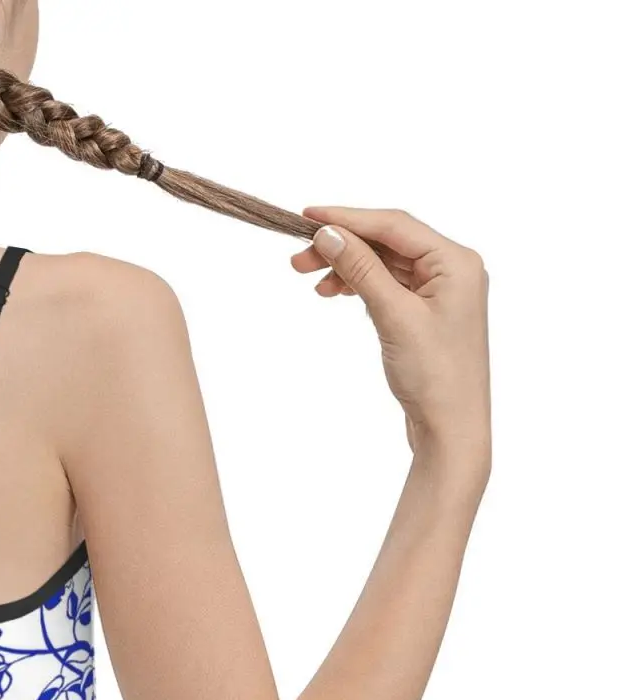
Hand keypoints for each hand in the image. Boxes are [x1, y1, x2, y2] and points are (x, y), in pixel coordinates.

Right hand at [291, 207, 489, 464]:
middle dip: (343, 245)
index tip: (307, 217)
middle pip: (388, 242)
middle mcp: (453, 268)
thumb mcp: (394, 317)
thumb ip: (362, 271)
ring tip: (310, 280)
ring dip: (348, 266)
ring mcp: (440, 291)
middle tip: (298, 258)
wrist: (451, 427)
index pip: (394, 225)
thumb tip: (328, 234)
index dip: (348, 218)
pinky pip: (388, 285)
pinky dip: (360, 285)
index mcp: (456, 261)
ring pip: (385, 264)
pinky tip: (336, 292)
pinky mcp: (425, 313)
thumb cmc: (434, 375)